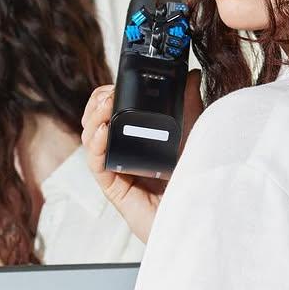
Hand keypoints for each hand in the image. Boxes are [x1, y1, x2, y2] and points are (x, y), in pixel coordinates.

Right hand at [81, 68, 204, 244]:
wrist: (198, 214)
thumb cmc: (193, 179)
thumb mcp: (192, 134)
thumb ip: (190, 105)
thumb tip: (192, 75)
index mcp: (138, 138)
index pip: (113, 110)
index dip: (109, 94)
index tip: (117, 83)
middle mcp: (124, 152)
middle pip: (95, 121)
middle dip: (97, 103)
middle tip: (110, 94)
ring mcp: (116, 168)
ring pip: (90, 138)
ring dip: (93, 118)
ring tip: (106, 106)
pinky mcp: (113, 187)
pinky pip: (96, 162)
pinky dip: (95, 143)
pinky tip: (103, 130)